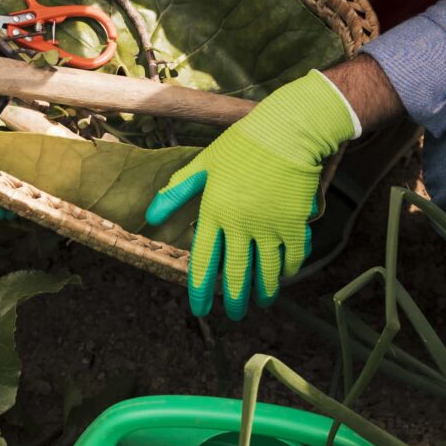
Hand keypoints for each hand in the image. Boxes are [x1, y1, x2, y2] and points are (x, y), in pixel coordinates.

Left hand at [145, 71, 353, 318]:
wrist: (288, 132)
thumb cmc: (243, 145)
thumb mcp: (204, 164)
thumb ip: (178, 192)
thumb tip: (151, 215)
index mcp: (214, 212)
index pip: (202, 262)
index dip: (200, 289)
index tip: (199, 307)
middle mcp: (239, 226)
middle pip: (234, 275)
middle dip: (234, 299)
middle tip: (234, 313)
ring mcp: (268, 228)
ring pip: (265, 273)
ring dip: (263, 291)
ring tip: (262, 301)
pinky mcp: (293, 225)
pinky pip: (291, 257)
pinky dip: (288, 270)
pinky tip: (284, 275)